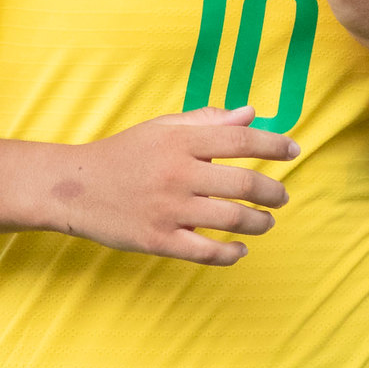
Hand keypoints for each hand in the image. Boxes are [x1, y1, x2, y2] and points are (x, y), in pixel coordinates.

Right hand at [43, 106, 297, 265]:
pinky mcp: (158, 240)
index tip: (294, 151)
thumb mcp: (162, 129)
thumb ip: (207, 121)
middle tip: (281, 197)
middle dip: (272, 192)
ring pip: (231, 219)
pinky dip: (231, 253)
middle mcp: (177, 174)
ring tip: (266, 221)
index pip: (240, 139)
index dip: (273, 145)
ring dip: (259, 222)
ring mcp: (168, 209)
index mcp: (180, 142)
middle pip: (243, 183)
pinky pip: (205, 252)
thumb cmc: (124, 154)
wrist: (74, 187)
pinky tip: (241, 249)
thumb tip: (251, 114)